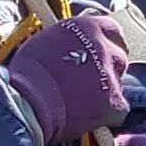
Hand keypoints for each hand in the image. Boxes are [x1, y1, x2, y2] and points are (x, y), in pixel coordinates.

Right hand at [2, 9, 132, 145]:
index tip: (102, 53)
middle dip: (107, 68)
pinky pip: (119, 110)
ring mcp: (111, 75)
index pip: (112, 30)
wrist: (26, 101)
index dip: (107, 44)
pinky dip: (107, 115)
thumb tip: (74, 46)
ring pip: (118, 84)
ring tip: (83, 102)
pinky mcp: (113, 102)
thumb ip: (69, 40)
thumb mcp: (46, 42)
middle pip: (118, 57)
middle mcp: (103, 47)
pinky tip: (90, 118)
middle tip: (89, 81)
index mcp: (88, 28)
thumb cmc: (27, 73)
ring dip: (106, 91)